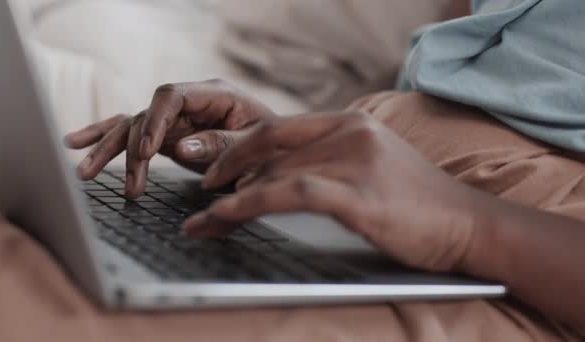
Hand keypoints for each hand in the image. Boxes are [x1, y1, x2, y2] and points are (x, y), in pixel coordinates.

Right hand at [64, 79, 275, 197]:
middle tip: (129, 185)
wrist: (276, 150)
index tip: (149, 152)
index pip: (171, 97)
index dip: (155, 122)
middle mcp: (190, 103)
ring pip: (132, 126)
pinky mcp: (168, 135)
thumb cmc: (271, 145)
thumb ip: (221, 145)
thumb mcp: (255, 147)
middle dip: (130, 150)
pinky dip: (106, 139)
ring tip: (83, 172)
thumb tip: (181, 147)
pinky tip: (78, 144)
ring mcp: (176, 119)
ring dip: (107, 149)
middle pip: (147, 116)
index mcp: (214, 95)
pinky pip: (132, 133)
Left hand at [184, 112, 483, 271]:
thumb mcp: (370, 167)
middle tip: (201, 194)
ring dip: (227, 199)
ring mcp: (354, 161)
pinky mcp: (358, 195)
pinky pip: (287, 194)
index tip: (215, 171)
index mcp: (349, 122)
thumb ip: (327, 162)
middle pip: (268, 147)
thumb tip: (275, 176)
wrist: (467, 223)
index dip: (239, 147)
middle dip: (225, 171)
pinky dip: (247, 206)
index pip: (278, 127)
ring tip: (202, 221)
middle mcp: (349, 133)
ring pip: (271, 172)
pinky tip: (223, 219)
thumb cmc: (417, 202)